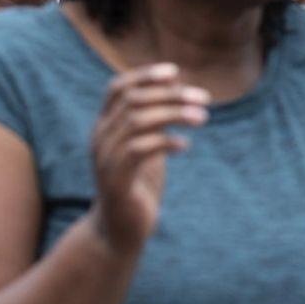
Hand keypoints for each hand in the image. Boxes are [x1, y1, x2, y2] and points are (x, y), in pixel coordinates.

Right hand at [89, 64, 207, 253]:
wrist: (119, 231)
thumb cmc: (138, 184)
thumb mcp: (149, 145)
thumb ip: (157, 119)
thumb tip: (177, 85)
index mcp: (106, 127)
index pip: (117, 88)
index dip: (144, 75)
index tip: (175, 72)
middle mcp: (100, 139)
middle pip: (132, 101)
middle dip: (171, 95)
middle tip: (204, 99)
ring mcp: (105, 159)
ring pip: (136, 121)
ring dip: (174, 115)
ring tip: (203, 118)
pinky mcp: (115, 181)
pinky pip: (138, 150)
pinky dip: (165, 142)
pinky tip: (185, 145)